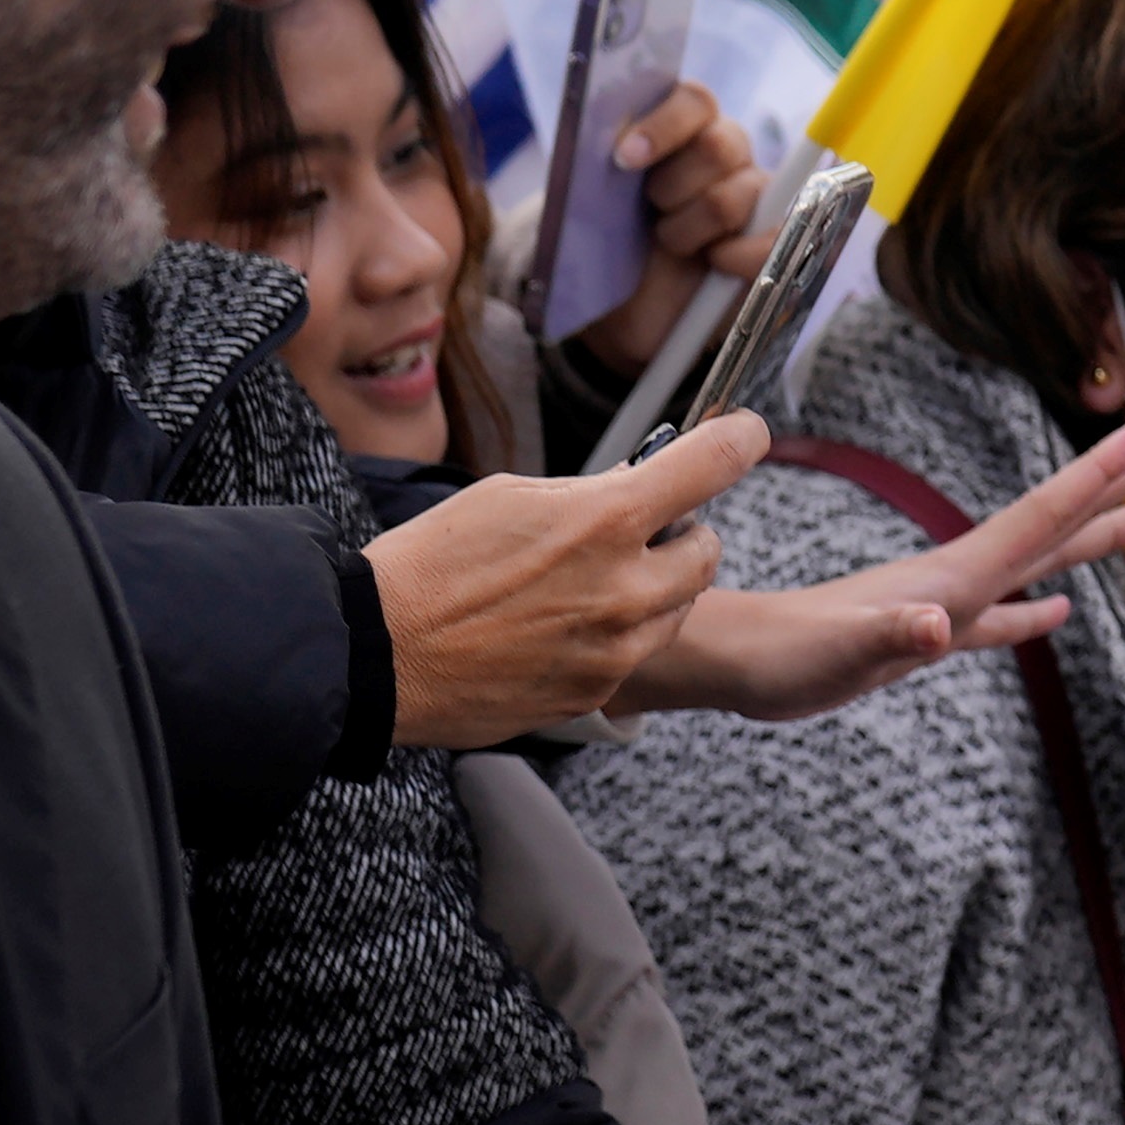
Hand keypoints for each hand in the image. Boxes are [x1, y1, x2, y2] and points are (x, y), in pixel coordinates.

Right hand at [370, 414, 755, 746]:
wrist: (379, 654)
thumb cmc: (433, 564)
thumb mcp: (512, 496)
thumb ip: (587, 495)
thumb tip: (634, 490)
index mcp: (605, 521)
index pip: (710, 466)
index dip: (738, 441)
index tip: (745, 434)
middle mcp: (625, 588)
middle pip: (707, 548)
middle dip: (681, 533)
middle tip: (640, 528)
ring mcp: (616, 648)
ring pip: (678, 606)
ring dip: (654, 586)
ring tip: (588, 581)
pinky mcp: (597, 690)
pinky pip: (636, 651)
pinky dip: (617, 633)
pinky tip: (560, 626)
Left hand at [570, 79, 771, 380]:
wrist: (618, 310)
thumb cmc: (602, 245)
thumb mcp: (586, 202)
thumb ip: (597, 165)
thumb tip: (615, 144)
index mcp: (680, 128)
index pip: (693, 101)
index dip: (663, 125)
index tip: (624, 158)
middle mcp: (724, 154)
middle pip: (720, 144)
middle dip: (674, 185)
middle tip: (651, 210)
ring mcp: (753, 198)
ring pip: (735, 196)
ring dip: (690, 229)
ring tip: (671, 245)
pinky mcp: (771, 243)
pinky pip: (771, 241)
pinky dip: (737, 257)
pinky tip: (714, 263)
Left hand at [609, 413, 1124, 721]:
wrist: (736, 659)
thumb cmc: (785, 657)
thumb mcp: (841, 654)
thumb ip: (893, 636)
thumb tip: (940, 625)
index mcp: (954, 575)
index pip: (1041, 517)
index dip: (1098, 477)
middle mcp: (958, 577)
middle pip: (1055, 522)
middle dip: (1116, 481)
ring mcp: (944, 603)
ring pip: (1039, 562)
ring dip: (1093, 536)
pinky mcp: (923, 636)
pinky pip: (999, 617)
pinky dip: (1033, 612)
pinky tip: (1055, 612)